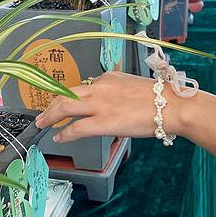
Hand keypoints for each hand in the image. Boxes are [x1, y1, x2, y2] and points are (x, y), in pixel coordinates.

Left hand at [35, 71, 185, 142]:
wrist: (173, 106)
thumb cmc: (161, 99)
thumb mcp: (133, 86)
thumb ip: (117, 91)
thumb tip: (111, 103)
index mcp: (108, 78)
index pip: (83, 87)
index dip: (70, 97)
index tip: (64, 103)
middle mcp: (100, 87)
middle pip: (65, 93)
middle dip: (50, 105)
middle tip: (42, 114)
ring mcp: (100, 104)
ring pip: (65, 107)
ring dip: (50, 116)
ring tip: (42, 124)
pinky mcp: (103, 122)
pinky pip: (76, 128)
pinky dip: (64, 133)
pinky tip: (59, 138)